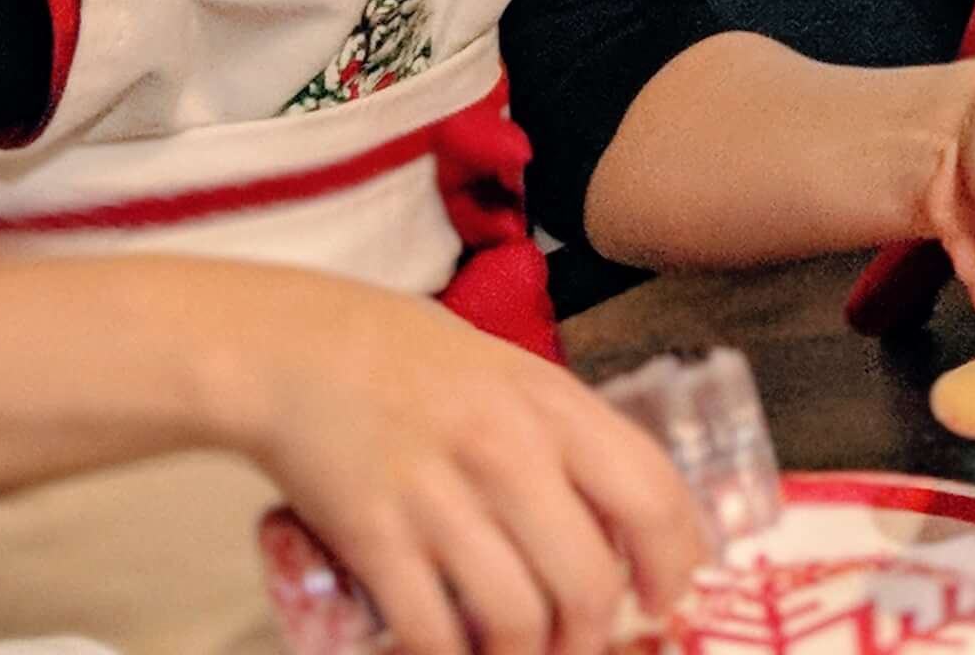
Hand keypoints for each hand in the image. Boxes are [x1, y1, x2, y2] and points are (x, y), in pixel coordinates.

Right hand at [205, 268, 705, 654]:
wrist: (300, 349)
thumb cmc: (414, 362)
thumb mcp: (516, 377)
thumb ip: (570, 440)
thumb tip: (627, 522)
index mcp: (555, 407)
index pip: (651, 495)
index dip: (674, 562)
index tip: (666, 596)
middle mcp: (509, 452)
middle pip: (588, 581)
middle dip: (590, 635)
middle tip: (577, 643)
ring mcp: (440, 497)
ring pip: (516, 619)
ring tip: (515, 653)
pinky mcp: (373, 537)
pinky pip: (431, 631)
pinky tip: (448, 651)